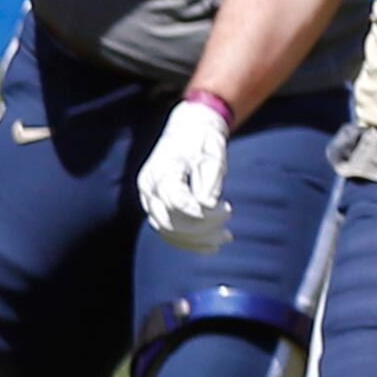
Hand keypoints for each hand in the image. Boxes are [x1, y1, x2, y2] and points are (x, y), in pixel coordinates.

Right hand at [137, 99, 231, 251]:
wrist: (188, 131)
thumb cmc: (202, 140)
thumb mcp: (211, 155)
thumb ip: (209, 179)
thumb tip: (206, 205)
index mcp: (159, 170)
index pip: (173, 198)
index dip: (197, 210)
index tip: (224, 210)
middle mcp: (148, 188)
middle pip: (169, 221)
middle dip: (202, 226)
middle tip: (228, 213)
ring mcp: (150, 201)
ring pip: (169, 232)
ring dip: (199, 239)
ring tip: (227, 235)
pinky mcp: (157, 211)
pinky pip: (170, 234)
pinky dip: (192, 243)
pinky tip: (213, 245)